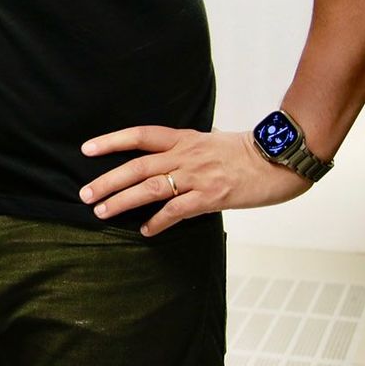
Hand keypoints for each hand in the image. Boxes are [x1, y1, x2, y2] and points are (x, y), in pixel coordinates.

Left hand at [78, 126, 312, 235]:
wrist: (280, 159)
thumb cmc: (245, 152)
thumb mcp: (208, 141)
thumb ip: (183, 149)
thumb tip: (162, 158)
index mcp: (183, 138)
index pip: (139, 135)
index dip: (111, 141)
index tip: (86, 149)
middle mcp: (185, 155)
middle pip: (137, 166)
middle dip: (107, 180)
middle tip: (84, 193)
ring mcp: (197, 176)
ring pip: (150, 188)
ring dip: (122, 201)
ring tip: (101, 211)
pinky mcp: (211, 197)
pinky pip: (177, 211)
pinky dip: (158, 221)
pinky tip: (145, 230)